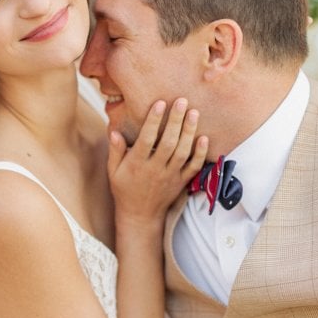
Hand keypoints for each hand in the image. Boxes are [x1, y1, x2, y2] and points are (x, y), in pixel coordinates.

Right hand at [108, 98, 207, 225]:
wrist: (140, 216)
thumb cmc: (124, 189)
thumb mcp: (114, 171)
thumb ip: (115, 151)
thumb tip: (114, 131)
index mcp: (137, 164)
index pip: (146, 139)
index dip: (153, 121)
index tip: (159, 103)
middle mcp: (155, 169)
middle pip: (168, 143)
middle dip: (176, 121)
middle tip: (182, 101)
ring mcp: (170, 176)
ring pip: (182, 152)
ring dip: (189, 132)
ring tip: (194, 113)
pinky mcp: (181, 182)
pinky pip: (193, 168)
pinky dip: (200, 154)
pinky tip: (204, 138)